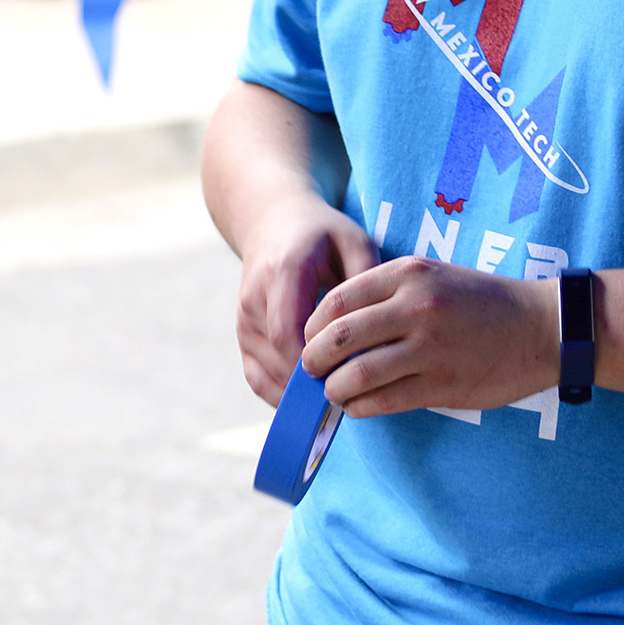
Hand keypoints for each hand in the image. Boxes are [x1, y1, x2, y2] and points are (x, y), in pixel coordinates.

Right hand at [233, 196, 376, 404]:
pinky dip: (284, 395)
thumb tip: (381, 325)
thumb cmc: (322, 235)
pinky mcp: (242, 336)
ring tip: (339, 398)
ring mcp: (243, 320)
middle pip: (278, 357)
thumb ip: (368, 278)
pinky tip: (314, 400)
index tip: (353, 375)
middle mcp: (254, 299)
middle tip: (354, 395)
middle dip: (315, 383)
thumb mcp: (354, 241)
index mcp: (282, 273)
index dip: (317, 362)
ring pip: (267, 374)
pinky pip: (257, 379)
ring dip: (302, 394)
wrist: (273, 224)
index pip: (289, 332)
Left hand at [301, 258, 559, 416]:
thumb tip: (334, 329)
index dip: (313, 325)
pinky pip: (385, 400)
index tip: (310, 339)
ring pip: (358, 373)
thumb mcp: (433, 277)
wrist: (544, 327)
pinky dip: (361, 407)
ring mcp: (431, 348)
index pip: (337, 300)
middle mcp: (417, 307)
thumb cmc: (482, 303)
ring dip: (335, 388)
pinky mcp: (445, 384)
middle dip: (315, 358)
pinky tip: (358, 406)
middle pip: (340, 337)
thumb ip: (386, 295)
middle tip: (311, 369)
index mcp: (409, 275)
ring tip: (334, 391)